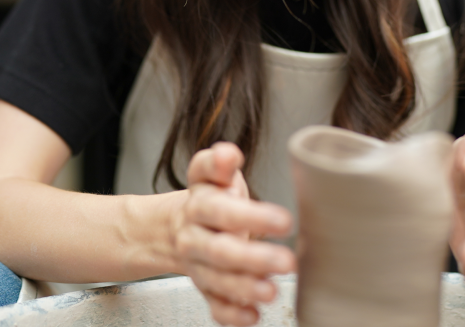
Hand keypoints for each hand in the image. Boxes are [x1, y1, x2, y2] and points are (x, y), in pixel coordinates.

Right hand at [172, 142, 295, 325]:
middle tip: (287, 261)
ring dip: (245, 288)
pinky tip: (252, 315)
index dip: (250, 215)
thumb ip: (220, 164)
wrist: (177, 227)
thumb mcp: (213, 174)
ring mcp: (198, 265)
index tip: (284, 221)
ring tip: (271, 291)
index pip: (220, 209)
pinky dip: (232, 314)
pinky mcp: (204, 288)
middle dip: (253, 258)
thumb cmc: (211, 198)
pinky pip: (214, 305)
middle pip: (221, 250)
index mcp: (200, 204)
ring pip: (218, 280)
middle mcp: (195, 237)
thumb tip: (228, 154)